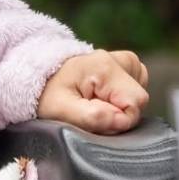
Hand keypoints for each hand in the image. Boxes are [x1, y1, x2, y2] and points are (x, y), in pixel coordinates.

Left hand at [35, 50, 149, 134]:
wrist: (39, 79)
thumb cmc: (48, 95)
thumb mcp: (61, 111)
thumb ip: (92, 117)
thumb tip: (122, 120)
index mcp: (104, 66)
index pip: (135, 105)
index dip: (117, 120)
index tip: (94, 117)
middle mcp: (116, 58)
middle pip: (138, 100)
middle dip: (118, 114)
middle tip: (91, 111)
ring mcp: (121, 59)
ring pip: (139, 93)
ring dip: (120, 105)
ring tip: (94, 103)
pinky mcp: (123, 64)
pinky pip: (136, 87)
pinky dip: (122, 97)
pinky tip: (102, 96)